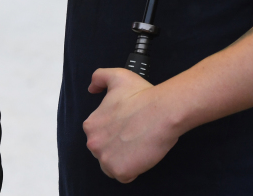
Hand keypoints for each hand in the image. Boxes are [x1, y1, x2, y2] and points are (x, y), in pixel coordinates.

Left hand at [84, 68, 179, 182]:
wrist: (162, 110)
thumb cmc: (143, 95)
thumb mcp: (117, 76)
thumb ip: (99, 77)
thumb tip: (92, 88)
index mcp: (91, 125)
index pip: (99, 136)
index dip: (115, 133)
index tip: (127, 127)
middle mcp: (93, 143)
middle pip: (104, 152)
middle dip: (117, 147)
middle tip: (134, 136)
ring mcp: (106, 159)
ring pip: (112, 166)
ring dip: (124, 160)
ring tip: (138, 146)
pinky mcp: (120, 171)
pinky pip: (125, 177)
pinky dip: (133, 170)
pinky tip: (141, 155)